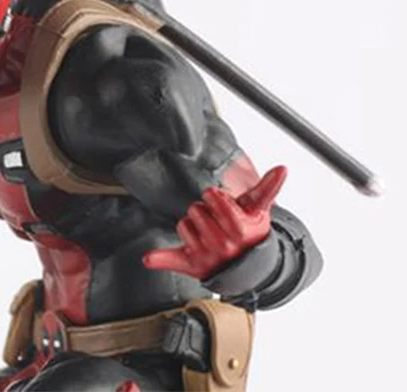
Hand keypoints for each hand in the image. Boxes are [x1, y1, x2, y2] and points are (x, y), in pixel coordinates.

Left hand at [142, 165, 286, 279]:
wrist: (248, 265)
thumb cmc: (250, 230)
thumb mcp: (258, 209)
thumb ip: (268, 188)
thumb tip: (283, 167)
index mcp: (239, 230)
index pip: (214, 199)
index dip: (216, 197)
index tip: (221, 202)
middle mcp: (223, 245)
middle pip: (196, 209)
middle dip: (205, 210)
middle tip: (217, 220)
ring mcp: (206, 256)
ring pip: (184, 223)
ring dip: (192, 223)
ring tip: (208, 231)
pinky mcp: (191, 264)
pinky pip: (172, 259)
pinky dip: (159, 258)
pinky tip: (148, 258)